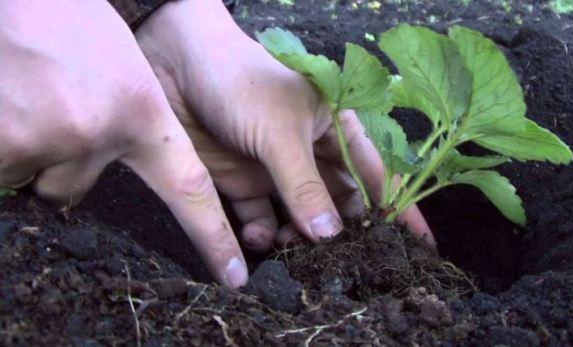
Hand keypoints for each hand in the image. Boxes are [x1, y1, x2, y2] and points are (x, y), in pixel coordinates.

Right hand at [0, 0, 246, 287]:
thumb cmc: (71, 18)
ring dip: (26, 144)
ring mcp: (50, 136)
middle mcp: (100, 131)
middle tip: (50, 105)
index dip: (212, 236)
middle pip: (71, 187)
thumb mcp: (122, 68)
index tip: (234, 276)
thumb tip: (96, 180)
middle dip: (58, 159)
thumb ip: (125, 127)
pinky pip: (3, 166)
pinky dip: (1, 140)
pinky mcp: (6, 139)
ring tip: (28, 93)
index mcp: (141, 112)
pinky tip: (8, 97)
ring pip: (35, 175)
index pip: (189, 190)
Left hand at [135, 0, 434, 251]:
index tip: (420, 245)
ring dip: (301, 241)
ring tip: (297, 258)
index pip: (378, 174)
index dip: (400, 208)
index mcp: (335, 129)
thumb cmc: (240, 80)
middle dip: (344, 235)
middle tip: (348, 268)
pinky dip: (263, 237)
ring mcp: (276, 171)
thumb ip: (305, 185)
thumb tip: (332, 235)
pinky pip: (259, 220)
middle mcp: (310, 153)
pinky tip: (261, 242)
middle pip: (339, 204)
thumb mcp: (281, 131)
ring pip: (300, 219)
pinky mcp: (240, 183)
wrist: (173, 64)